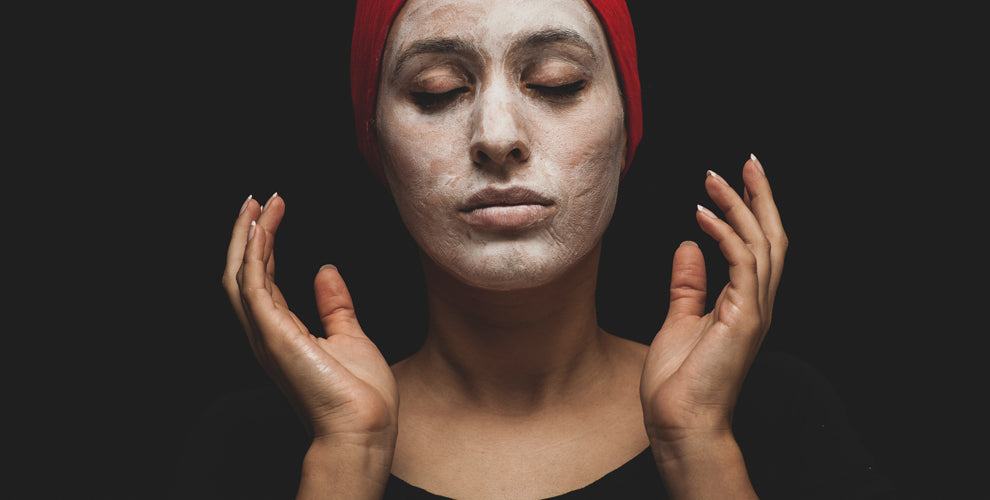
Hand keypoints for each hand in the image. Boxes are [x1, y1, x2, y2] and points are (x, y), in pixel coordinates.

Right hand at [221, 194, 397, 448]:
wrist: (365, 427)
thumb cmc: (361, 395)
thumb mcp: (350, 337)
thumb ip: (334, 305)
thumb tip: (326, 270)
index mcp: (282, 334)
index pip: (262, 280)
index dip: (263, 246)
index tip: (271, 213)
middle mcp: (266, 333)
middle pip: (242, 274)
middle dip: (246, 235)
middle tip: (255, 200)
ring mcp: (267, 335)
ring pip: (240, 276)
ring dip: (247, 237)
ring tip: (257, 204)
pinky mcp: (274, 335)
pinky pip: (253, 287)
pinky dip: (253, 255)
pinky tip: (261, 228)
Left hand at [640, 155, 786, 446]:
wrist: (680, 422)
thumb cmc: (679, 382)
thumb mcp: (680, 320)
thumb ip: (688, 284)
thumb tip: (688, 245)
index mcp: (745, 303)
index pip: (757, 246)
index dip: (751, 210)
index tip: (734, 179)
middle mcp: (757, 303)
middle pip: (771, 237)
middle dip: (760, 197)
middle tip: (747, 162)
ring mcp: (754, 310)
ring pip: (761, 244)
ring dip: (740, 206)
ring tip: (716, 178)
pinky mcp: (744, 318)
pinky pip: (741, 263)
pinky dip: (726, 234)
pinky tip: (704, 215)